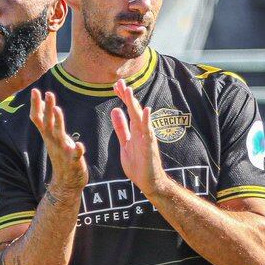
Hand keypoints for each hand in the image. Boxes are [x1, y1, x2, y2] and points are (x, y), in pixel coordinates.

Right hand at [29, 89, 86, 194]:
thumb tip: (43, 101)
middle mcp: (53, 141)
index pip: (38, 118)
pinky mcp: (74, 161)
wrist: (66, 182)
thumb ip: (48, 120)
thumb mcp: (52, 136)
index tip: (35, 90)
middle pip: (48, 123)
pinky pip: (75, 155)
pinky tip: (79, 145)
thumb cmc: (61, 155)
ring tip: (57, 109)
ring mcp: (63, 151)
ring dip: (58, 122)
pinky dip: (77, 150)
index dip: (36, 105)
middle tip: (48, 93)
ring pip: (59, 135)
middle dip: (47, 108)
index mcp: (48, 135)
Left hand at [109, 77, 168, 197]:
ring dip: (134, 104)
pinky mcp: (149, 147)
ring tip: (128, 91)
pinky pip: (148, 132)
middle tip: (120, 82)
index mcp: (135, 129)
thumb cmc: (138, 164)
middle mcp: (142, 130)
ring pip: (140, 118)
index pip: (128, 110)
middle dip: (127, 96)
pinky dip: (147, 121)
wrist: (148, 181)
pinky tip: (146, 110)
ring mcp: (146, 137)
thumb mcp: (124, 143)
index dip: (122, 97)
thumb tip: (115, 111)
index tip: (116, 86)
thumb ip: (121, 128)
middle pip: (134, 110)